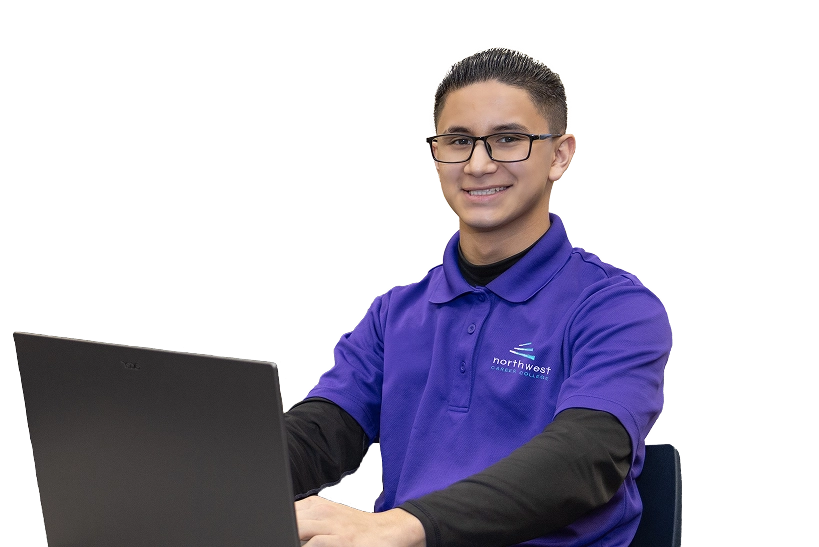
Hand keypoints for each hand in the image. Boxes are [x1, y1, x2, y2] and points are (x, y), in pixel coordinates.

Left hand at [295, 495, 424, 546]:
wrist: (386, 532)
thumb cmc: (357, 529)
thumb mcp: (331, 518)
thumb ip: (310, 521)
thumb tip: (291, 530)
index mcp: (318, 505)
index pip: (289, 510)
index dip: (283, 522)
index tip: (282, 531)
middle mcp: (323, 512)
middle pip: (291, 518)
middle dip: (286, 529)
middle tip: (283, 538)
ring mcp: (332, 525)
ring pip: (298, 528)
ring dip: (293, 537)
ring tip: (291, 541)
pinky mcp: (341, 539)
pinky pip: (315, 543)